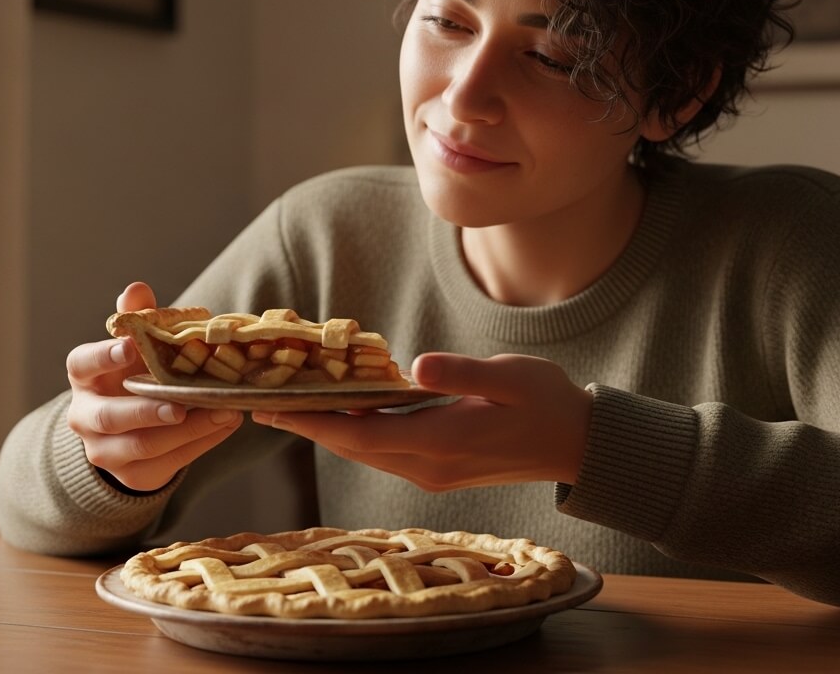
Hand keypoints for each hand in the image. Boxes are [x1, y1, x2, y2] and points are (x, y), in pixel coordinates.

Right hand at [65, 281, 241, 491]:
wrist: (126, 431)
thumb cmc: (133, 375)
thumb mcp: (133, 346)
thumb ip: (136, 318)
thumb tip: (137, 288)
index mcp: (84, 377)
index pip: (83, 364)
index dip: (103, 356)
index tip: (131, 347)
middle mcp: (85, 416)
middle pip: (110, 417)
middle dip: (147, 411)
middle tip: (181, 404)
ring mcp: (105, 451)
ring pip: (142, 446)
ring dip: (186, 431)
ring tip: (224, 411)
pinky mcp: (133, 475)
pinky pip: (167, 463)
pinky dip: (200, 444)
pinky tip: (225, 424)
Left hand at [250, 353, 591, 491]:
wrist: (577, 445)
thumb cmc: (547, 402)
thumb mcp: (508, 377)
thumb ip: (459, 373)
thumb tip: (415, 366)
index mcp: (440, 442)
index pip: (360, 433)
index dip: (312, 421)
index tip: (272, 409)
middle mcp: (428, 466)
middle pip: (352, 447)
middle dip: (307, 426)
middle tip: (262, 405)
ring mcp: (432, 474)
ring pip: (365, 453)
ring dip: (328, 431)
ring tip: (290, 408)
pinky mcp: (437, 472)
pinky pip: (383, 453)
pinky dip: (356, 434)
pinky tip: (342, 413)